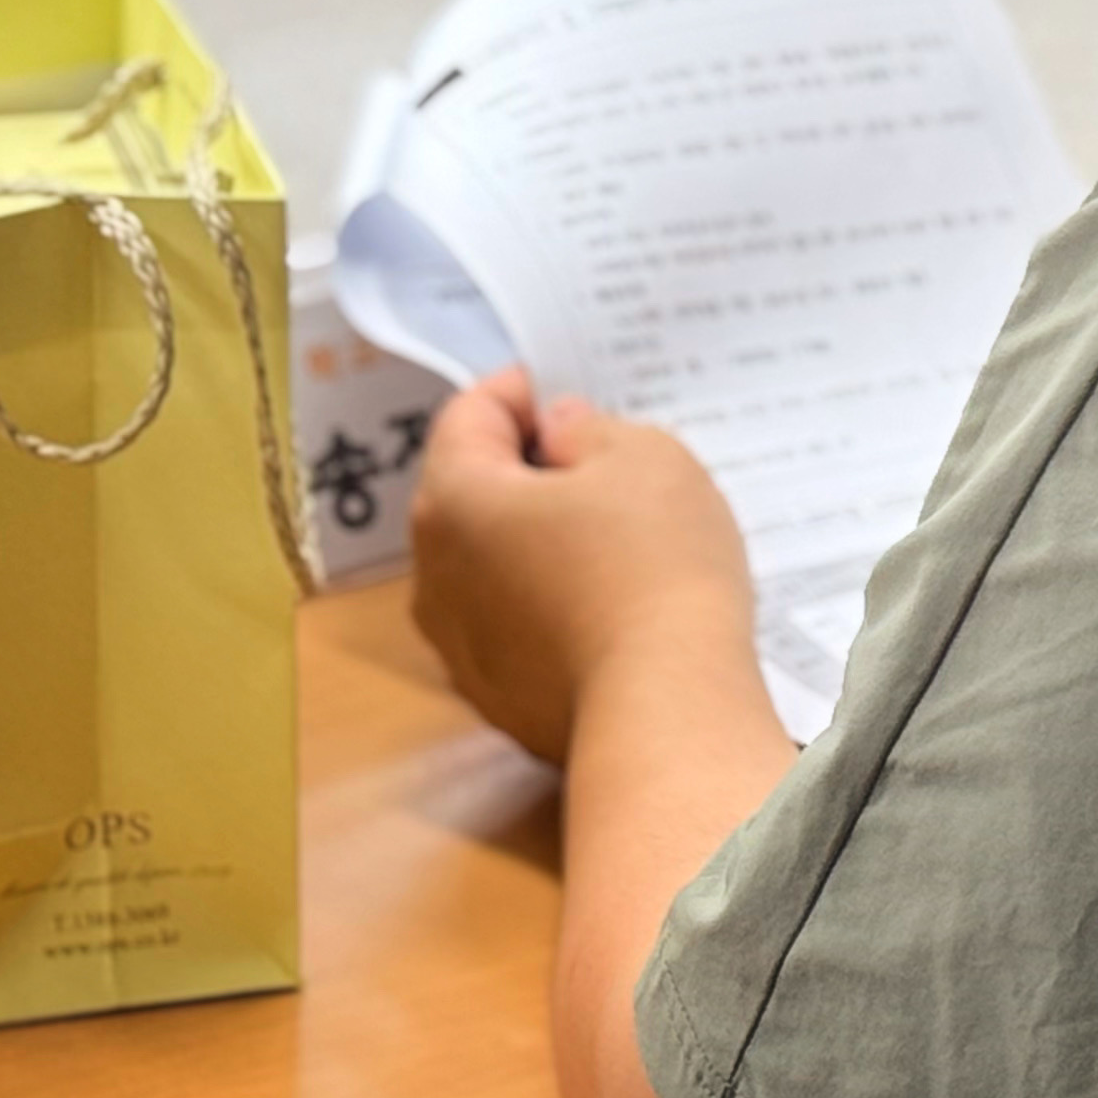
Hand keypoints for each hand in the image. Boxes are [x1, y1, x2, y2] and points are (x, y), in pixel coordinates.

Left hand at [409, 370, 755, 765]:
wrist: (664, 707)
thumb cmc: (652, 567)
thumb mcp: (644, 457)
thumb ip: (590, 429)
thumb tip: (561, 436)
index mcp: (454, 500)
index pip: (468, 414)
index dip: (522, 390)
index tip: (570, 390)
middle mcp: (432, 575)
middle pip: (471, 492)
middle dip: (531, 468)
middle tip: (607, 460)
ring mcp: (458, 647)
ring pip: (491, 564)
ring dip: (539, 541)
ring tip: (619, 537)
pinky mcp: (496, 698)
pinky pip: (515, 626)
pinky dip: (551, 604)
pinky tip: (614, 602)